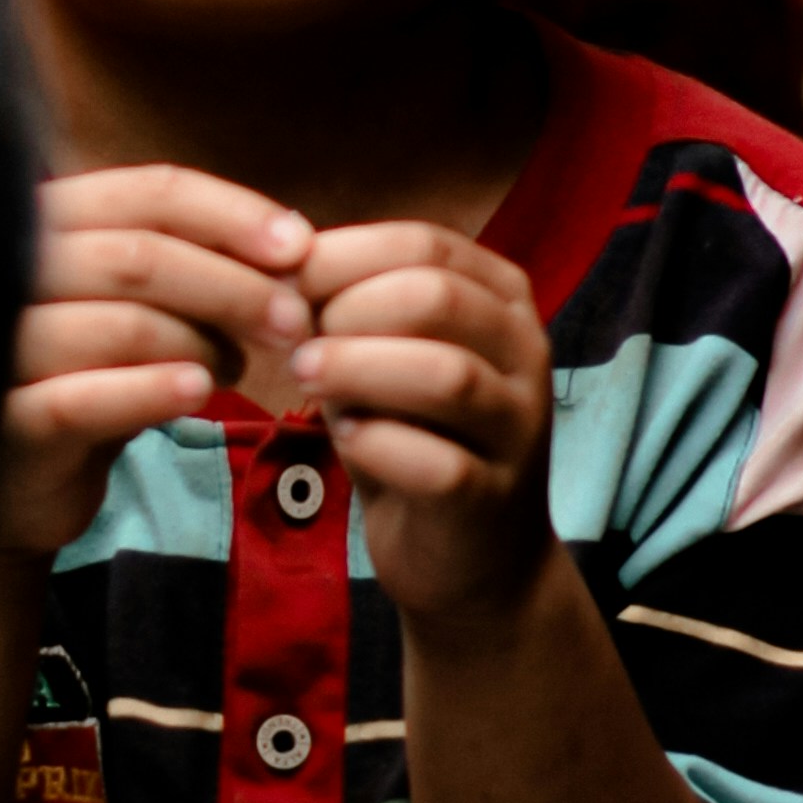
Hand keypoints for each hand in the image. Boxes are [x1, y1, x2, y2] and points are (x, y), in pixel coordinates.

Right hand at [0, 166, 314, 555]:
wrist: (15, 477)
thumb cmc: (89, 373)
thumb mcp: (141, 306)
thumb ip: (196, 267)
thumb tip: (294, 248)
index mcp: (49, 219)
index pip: (149, 193)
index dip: (232, 214)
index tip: (299, 247)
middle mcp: (11, 268)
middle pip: (140, 256)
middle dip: (234, 285)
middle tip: (294, 320)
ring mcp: (1, 346)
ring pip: (121, 325)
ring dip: (202, 342)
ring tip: (239, 365)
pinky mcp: (5, 421)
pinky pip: (81, 400)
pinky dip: (149, 391)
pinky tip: (197, 391)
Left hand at [294, 223, 555, 621]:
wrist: (471, 560)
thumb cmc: (414, 437)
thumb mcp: (382, 357)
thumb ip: (345, 310)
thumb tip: (276, 265)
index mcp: (502, 300)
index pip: (425, 243)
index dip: (343, 254)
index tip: (283, 285)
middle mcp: (527, 353)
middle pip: (438, 297)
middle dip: (350, 311)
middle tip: (297, 344)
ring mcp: (519, 428)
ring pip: (447, 375)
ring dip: (359, 370)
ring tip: (308, 379)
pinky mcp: (494, 499)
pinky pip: (438, 464)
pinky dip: (380, 445)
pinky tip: (348, 440)